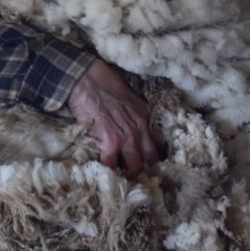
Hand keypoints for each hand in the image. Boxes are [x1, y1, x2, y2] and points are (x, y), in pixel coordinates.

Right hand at [67, 59, 163, 174]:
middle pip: (150, 160)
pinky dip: (108, 167)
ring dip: (127, 169)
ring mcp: (126, 138)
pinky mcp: (109, 142)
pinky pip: (112, 164)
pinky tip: (104, 164)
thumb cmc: (106, 84)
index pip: (160, 145)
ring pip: (135, 166)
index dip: (156, 155)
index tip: (150, 160)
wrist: (88, 80)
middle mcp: (140, 130)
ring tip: (120, 170)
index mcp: (146, 118)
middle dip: (143, 165)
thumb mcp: (131, 98)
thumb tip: (137, 126)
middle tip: (133, 167)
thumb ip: (137, 115)